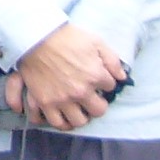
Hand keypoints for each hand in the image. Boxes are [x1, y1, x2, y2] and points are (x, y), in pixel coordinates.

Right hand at [7, 22, 129, 131]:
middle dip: (98, 104)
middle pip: (98, 111)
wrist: (37, 38)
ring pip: (78, 121)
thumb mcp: (96, 41)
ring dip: (81, 116)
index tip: (100, 79)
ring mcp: (62, 99)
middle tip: (93, 99)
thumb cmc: (67, 37)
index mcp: (95, 75)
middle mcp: (80, 91)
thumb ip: (112, 60)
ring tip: (79, 110)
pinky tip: (64, 117)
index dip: (106, 83)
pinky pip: (56, 122)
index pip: (110, 87)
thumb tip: (122, 77)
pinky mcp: (45, 102)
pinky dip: (61, 123)